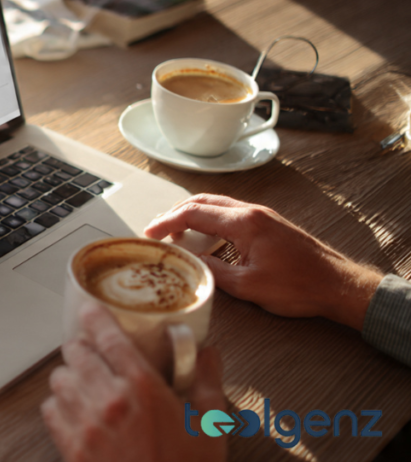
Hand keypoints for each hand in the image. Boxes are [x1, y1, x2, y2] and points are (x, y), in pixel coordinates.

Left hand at [41, 303, 225, 461]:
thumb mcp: (210, 427)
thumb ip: (206, 383)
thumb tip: (208, 352)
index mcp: (142, 389)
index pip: (108, 336)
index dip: (95, 317)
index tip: (91, 310)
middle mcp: (109, 401)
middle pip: (76, 353)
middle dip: (82, 347)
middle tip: (92, 349)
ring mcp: (86, 426)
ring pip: (60, 379)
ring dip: (70, 375)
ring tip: (84, 379)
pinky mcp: (71, 448)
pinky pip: (50, 411)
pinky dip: (58, 404)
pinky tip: (74, 408)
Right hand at [144, 194, 383, 330]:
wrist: (338, 284)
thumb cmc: (299, 286)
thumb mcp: (248, 286)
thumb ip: (213, 271)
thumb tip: (190, 263)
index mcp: (244, 223)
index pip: (194, 212)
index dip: (167, 222)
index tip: (150, 234)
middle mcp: (252, 212)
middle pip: (203, 201)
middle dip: (176, 214)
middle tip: (158, 231)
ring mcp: (262, 216)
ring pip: (217, 205)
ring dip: (193, 216)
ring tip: (178, 236)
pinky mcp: (268, 224)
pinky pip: (231, 214)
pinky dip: (210, 222)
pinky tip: (206, 240)